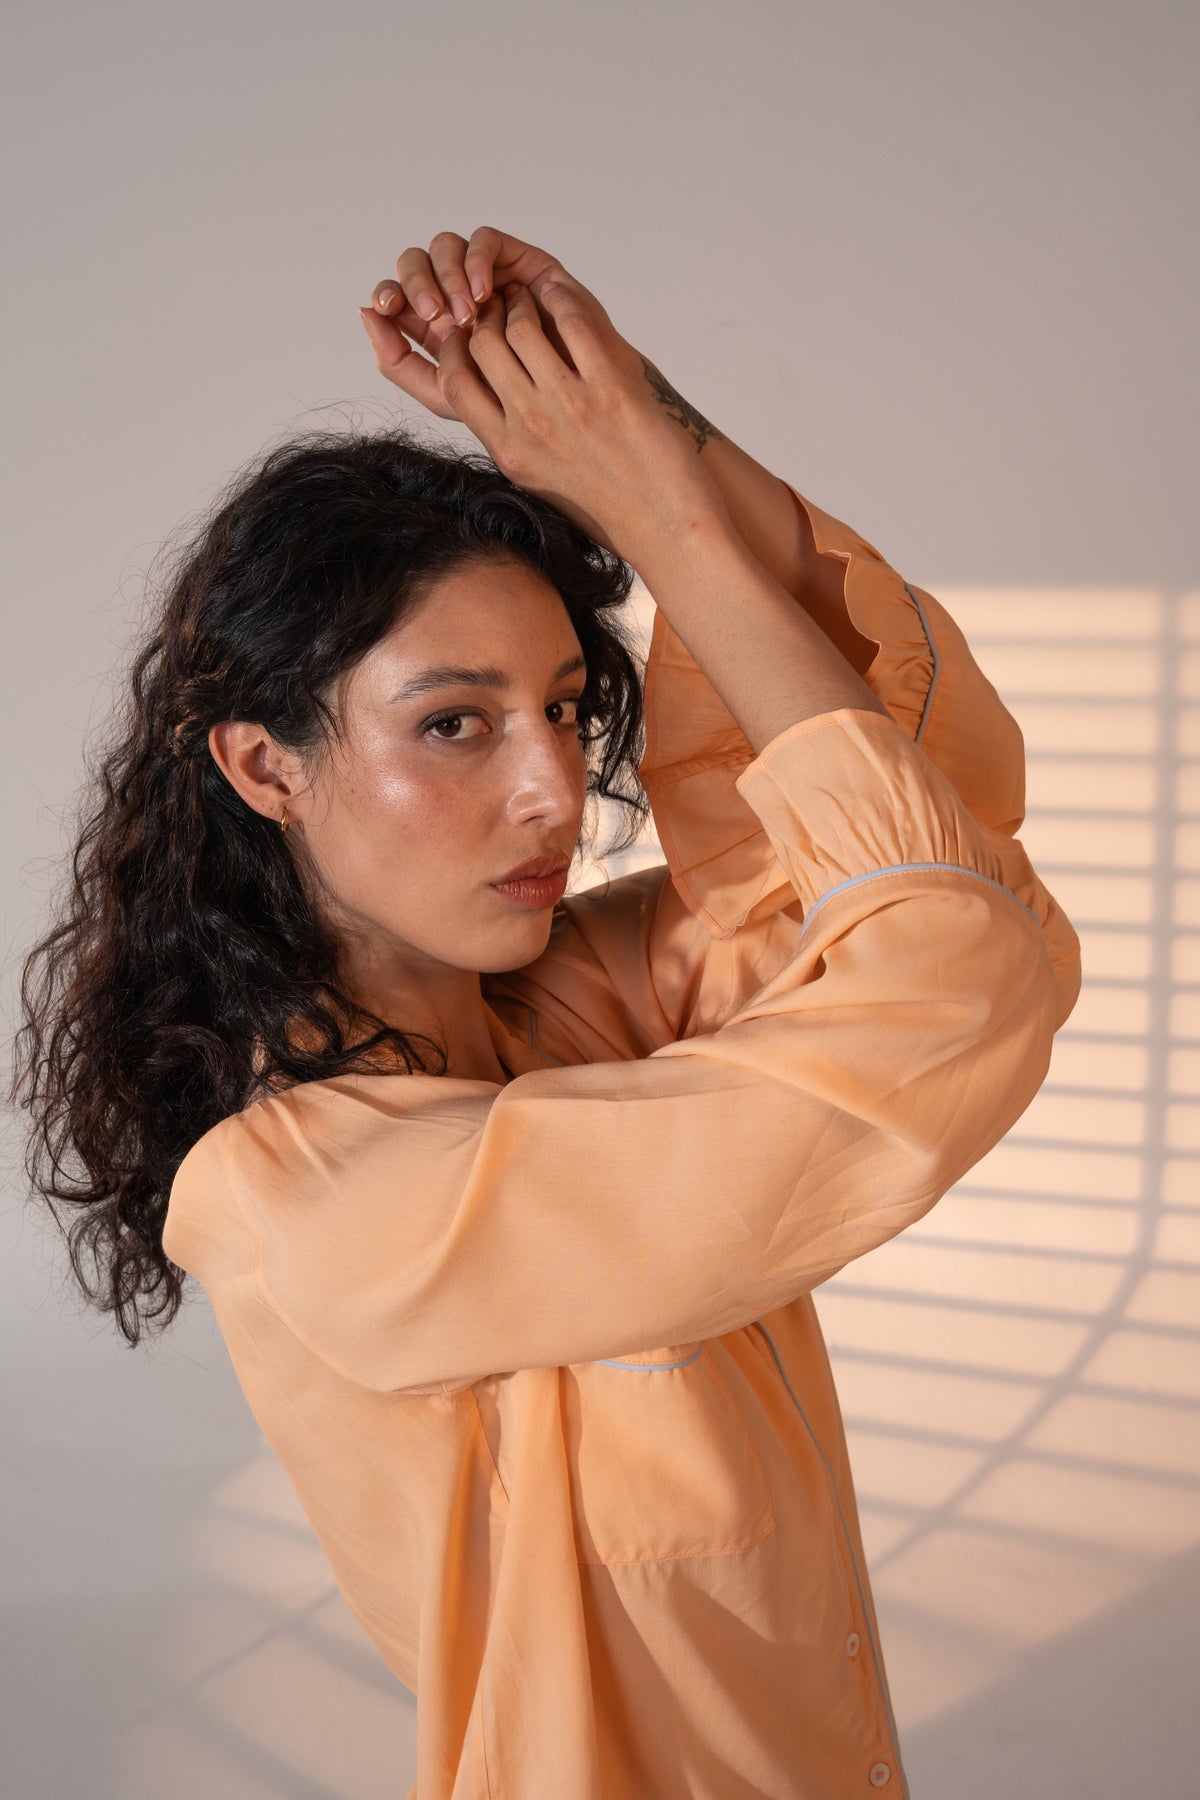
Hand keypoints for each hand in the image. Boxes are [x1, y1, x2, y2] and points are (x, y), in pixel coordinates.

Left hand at [358, 225, 649, 422]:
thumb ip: (400, 363)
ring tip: (465, 311)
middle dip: (415, 283)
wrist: (570, 403)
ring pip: (444, 247)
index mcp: (432, 325)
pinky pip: (483, 240)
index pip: (396, 297)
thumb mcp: (447, 394)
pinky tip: (483, 291)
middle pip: (414, 264)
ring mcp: (484, 275)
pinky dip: (475, 260)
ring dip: (446, 274)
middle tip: (433, 314)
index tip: (386, 311)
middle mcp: (454, 295)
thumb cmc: (514, 403)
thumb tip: (365, 314)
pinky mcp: (515, 260)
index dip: (386, 296)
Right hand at [359, 238, 727, 568]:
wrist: (664, 526)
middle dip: (486, 315)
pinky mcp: (610, 388)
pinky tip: (564, 297)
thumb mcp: (543, 482)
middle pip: (482, 345)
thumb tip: (493, 401)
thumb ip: (514, 442)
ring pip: (522, 326)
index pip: (456, 383)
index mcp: (508, 451)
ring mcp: (570, 405)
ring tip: (533, 298)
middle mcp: (531, 427)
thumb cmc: (608, 507)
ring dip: (524, 302)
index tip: (467, 333)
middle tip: (501, 304)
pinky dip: (563, 301)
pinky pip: (573, 324)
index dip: (455, 348)